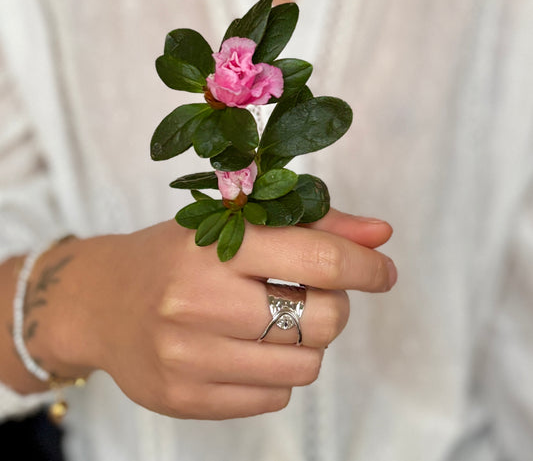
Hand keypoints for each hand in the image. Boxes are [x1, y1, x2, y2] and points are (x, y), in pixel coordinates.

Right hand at [34, 210, 394, 418]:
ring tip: (275, 320)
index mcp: (215, 244)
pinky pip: (275, 398)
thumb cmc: (178, 254)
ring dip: (307, 342)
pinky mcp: (184, 399)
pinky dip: (278, 372)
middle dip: (334, 305)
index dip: (367, 267)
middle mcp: (197, 301)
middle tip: (310, 293)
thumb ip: (315, 224)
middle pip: (324, 319)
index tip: (382, 271)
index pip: (321, 260)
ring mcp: (188, 357)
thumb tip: (381, 236)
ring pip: (306, 366)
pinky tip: (247, 349)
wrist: (101, 301)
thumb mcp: (237, 222)